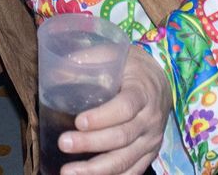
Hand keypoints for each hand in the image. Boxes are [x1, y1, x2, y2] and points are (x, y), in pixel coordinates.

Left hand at [59, 46, 171, 174]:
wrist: (162, 80)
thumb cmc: (131, 67)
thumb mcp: (113, 54)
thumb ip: (87, 60)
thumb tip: (54, 72)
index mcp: (143, 91)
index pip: (125, 107)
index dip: (102, 117)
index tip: (78, 121)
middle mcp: (150, 119)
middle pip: (122, 136)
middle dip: (91, 143)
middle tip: (64, 143)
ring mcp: (151, 140)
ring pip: (125, 160)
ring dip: (96, 170)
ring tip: (68, 172)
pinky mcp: (148, 154)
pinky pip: (132, 172)